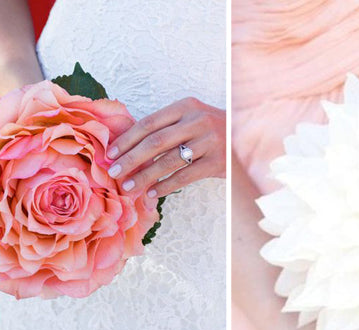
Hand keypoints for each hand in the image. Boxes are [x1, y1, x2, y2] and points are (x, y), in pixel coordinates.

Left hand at [106, 97, 225, 199]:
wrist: (248, 135)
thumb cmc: (213, 130)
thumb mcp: (192, 118)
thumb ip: (167, 127)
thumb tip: (130, 147)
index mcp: (185, 107)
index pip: (148, 123)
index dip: (127, 139)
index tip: (110, 154)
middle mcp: (197, 122)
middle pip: (155, 142)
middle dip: (131, 159)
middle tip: (114, 172)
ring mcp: (209, 142)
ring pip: (169, 162)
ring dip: (145, 176)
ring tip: (130, 187)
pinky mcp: (217, 163)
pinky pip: (185, 176)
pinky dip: (166, 186)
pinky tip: (153, 193)